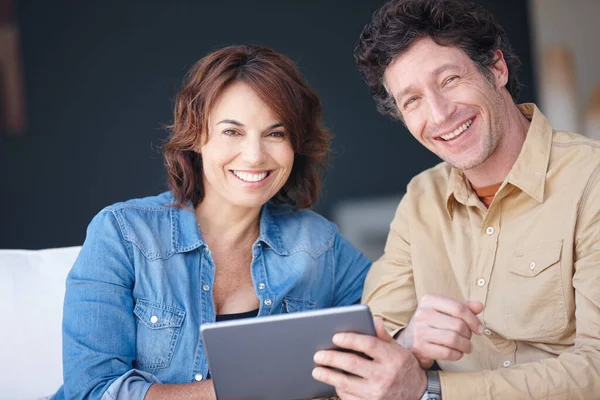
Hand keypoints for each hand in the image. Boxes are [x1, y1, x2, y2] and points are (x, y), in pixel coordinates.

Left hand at [312, 318, 426, 399]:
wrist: (418, 394)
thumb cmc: (403, 367)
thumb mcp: (398, 350)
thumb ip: (383, 336)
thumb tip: (373, 320)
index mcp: (392, 358)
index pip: (368, 344)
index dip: (350, 339)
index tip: (335, 336)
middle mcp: (385, 375)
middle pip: (352, 364)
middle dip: (332, 358)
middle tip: (318, 355)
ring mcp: (378, 393)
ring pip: (346, 383)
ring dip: (329, 376)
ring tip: (317, 370)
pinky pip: (349, 397)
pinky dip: (339, 389)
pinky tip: (332, 383)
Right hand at [398, 295, 483, 368]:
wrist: (408, 341)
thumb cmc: (431, 324)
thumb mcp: (444, 311)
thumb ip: (462, 307)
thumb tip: (480, 306)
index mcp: (428, 301)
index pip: (458, 308)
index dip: (473, 320)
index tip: (480, 329)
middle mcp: (422, 314)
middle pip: (458, 325)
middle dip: (468, 335)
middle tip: (468, 339)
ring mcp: (419, 331)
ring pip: (454, 339)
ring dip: (465, 346)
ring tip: (466, 347)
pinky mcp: (420, 347)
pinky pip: (448, 353)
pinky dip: (457, 355)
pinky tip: (456, 353)